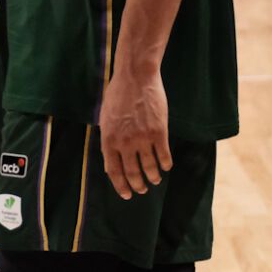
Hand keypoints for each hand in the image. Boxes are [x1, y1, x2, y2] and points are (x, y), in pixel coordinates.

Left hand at [99, 66, 171, 199]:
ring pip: (150, 167)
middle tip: (142, 189)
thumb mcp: (105, 118)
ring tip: (155, 180)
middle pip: (132, 173)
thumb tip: (110, 159)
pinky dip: (165, 164)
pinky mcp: (159, 132)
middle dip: (138, 185)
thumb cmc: (118, 95)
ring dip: (153, 177)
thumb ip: (108, 139)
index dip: (120, 185)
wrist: (136, 77)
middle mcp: (125, 142)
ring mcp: (142, 138)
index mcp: (109, 139)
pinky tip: (166, 167)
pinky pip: (164, 156)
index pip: (114, 171)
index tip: (126, 194)